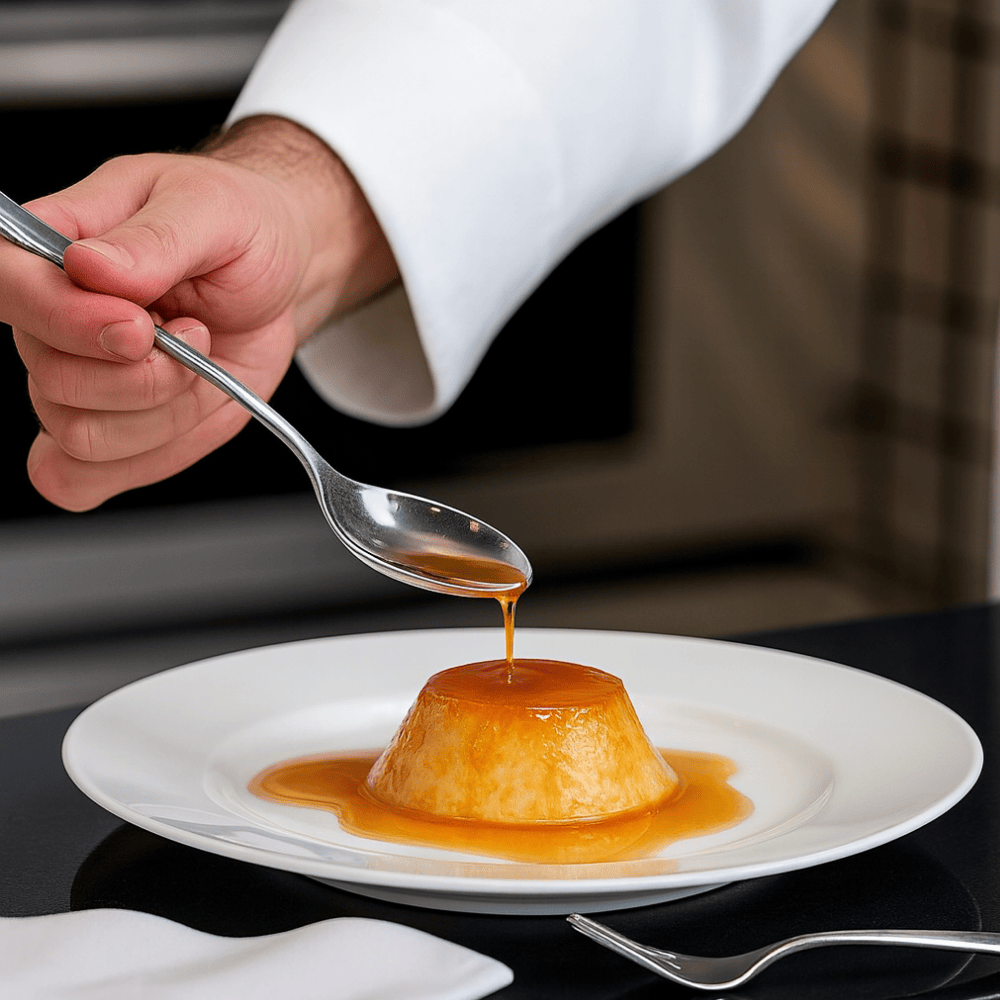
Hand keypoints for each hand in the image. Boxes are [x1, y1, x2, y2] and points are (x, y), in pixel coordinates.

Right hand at [2, 116, 398, 510]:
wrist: (279, 281)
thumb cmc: (240, 232)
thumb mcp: (215, 212)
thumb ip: (154, 241)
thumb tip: (88, 265)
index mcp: (54, 248)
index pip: (8, 288)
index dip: (67, 321)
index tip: (142, 326)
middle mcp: (51, 323)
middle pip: (54, 380)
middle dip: (147, 375)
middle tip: (195, 333)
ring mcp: (77, 384)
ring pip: (83, 436)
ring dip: (164, 411)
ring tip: (199, 361)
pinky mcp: (111, 432)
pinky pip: (79, 479)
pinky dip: (137, 464)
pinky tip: (176, 423)